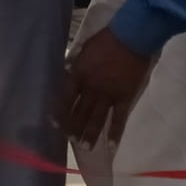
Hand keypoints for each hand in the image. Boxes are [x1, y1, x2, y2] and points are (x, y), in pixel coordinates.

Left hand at [57, 26, 150, 146]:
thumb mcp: (83, 50)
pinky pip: (119, 119)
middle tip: (69, 139)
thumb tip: (67, 74)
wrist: (130, 38)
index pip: (65, 98)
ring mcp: (109, 95)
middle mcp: (91, 88)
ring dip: (89, 134)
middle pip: (79, 111)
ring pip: (96, 118)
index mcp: (78, 74)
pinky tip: (110, 146)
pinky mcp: (125, 98)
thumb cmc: (105, 40)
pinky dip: (114, 133)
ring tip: (84, 147)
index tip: (55, 124)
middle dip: (73, 127)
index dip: (59, 112)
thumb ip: (75, 65)